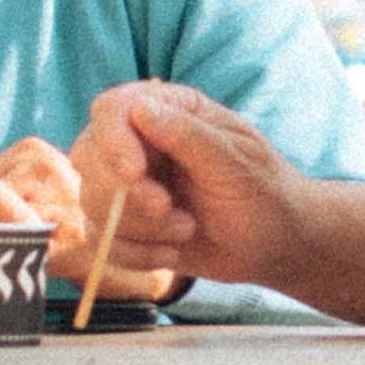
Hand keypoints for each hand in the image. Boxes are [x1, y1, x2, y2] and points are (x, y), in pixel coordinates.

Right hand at [72, 83, 313, 293]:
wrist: (276, 246)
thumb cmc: (265, 194)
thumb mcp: (236, 162)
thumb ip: (188, 136)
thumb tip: (140, 109)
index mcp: (169, 111)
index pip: (112, 109)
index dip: (112, 139)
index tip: (133, 173)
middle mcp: (140, 144)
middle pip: (89, 156)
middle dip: (125, 194)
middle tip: (169, 211)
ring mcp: (129, 186)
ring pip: (92, 202)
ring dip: (139, 227)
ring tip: (186, 229)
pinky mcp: (127, 226)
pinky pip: (102, 242)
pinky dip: (136, 254)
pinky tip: (172, 253)